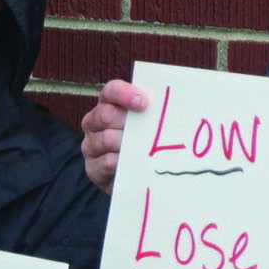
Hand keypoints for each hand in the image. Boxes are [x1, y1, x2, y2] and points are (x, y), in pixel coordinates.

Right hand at [80, 79, 149, 193]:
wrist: (138, 177)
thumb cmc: (146, 143)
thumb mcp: (150, 123)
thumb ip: (155, 111)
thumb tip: (178, 103)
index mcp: (108, 105)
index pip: (110, 91)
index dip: (124, 94)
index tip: (144, 103)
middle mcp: (94, 122)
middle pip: (105, 115)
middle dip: (127, 122)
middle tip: (146, 131)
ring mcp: (90, 145)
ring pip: (105, 139)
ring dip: (127, 144)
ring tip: (143, 149)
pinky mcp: (92, 168)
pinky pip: (106, 162)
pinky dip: (123, 163)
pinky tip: (136, 164)